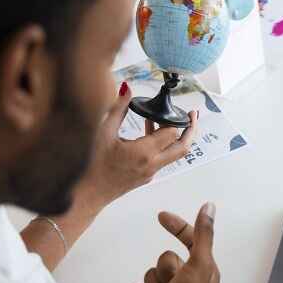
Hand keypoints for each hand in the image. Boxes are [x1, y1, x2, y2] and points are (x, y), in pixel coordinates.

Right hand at [74, 82, 196, 213]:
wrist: (89, 194)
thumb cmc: (93, 165)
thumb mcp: (104, 132)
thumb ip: (118, 109)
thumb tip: (126, 89)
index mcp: (144, 152)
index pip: (172, 132)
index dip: (173, 117)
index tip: (170, 106)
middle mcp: (152, 164)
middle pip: (184, 146)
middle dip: (191, 129)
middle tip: (193, 115)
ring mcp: (152, 172)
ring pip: (175, 154)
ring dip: (176, 137)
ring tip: (169, 119)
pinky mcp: (147, 176)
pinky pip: (162, 158)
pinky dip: (163, 145)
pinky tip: (149, 132)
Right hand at [131, 203, 219, 282]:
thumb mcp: (199, 264)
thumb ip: (203, 234)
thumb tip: (209, 207)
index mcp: (204, 269)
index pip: (190, 239)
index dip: (177, 226)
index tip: (161, 216)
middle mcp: (189, 280)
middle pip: (165, 258)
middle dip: (165, 271)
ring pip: (151, 274)